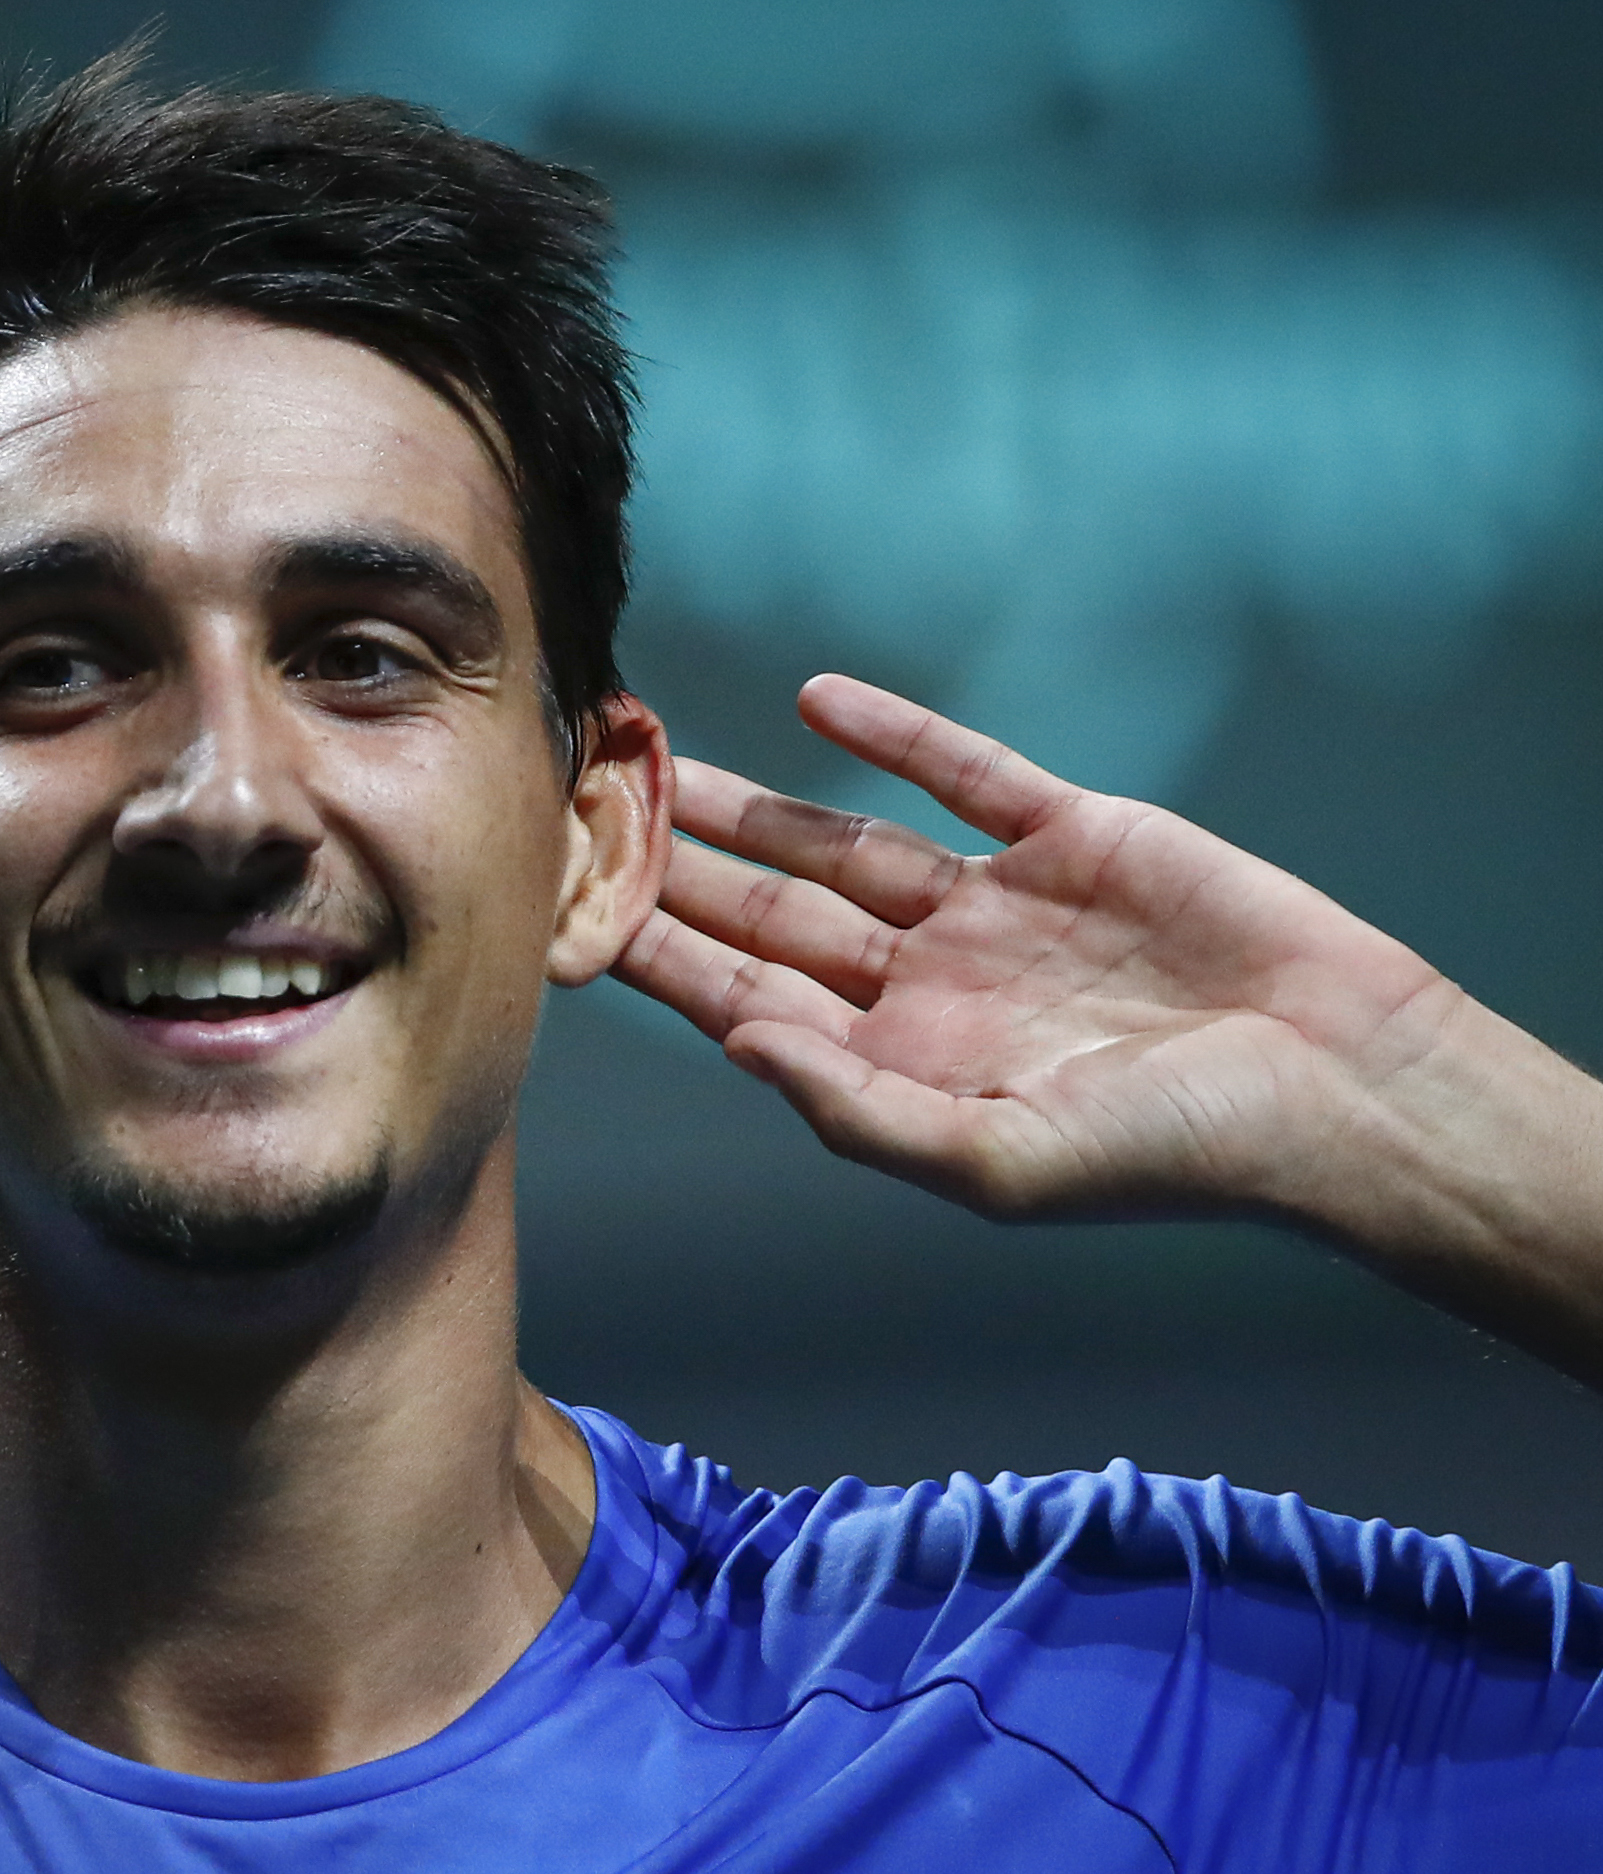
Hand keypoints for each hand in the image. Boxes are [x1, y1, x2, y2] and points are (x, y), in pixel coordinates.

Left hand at [613, 675, 1466, 1223]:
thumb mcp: (1001, 1163)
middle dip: (679, 865)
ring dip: (755, 801)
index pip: (749, 998)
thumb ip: (859, 1109)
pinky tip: (819, 698)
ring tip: (660, 755)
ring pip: (844, 838)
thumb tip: (737, 1041)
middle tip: (584, 806)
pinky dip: (896, 733)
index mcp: (905, 1063)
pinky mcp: (1075, 836)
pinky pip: (966, 773)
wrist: (1343, 1088)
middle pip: (773, 912)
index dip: (661, 955)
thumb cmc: (1177, 1154)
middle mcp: (934, 982)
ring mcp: (1000, 906)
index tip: (568, 904)